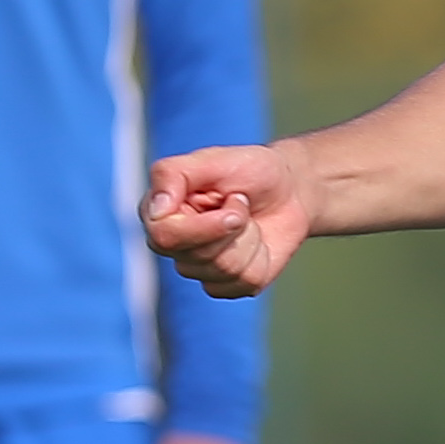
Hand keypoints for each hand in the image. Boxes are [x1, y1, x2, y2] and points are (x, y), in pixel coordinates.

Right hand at [144, 141, 314, 296]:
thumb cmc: (248, 170)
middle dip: (234, 227)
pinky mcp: (228, 284)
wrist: (288, 189)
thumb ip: (172, 175)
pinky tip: (259, 241)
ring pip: (225, 270)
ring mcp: (200, 268)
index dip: (205, 226)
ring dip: (250, 239)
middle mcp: (174, 245)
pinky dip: (262, 258)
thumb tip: (156, 210)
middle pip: (198, 258)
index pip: (165, 237)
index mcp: (160, 214)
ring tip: (249, 219)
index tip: (236, 201)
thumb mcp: (210, 160)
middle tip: (242, 203)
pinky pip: (245, 283)